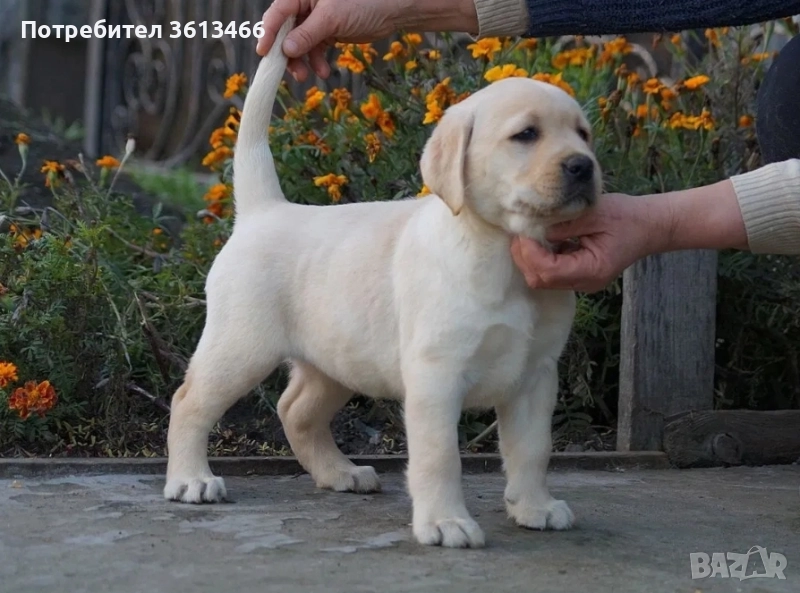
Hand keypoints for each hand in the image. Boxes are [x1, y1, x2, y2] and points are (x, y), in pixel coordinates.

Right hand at [256, 0, 399, 80]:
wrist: (392, 10)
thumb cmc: (364, 3)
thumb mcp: (332, 18)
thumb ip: (307, 34)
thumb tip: (285, 49)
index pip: (278, 13)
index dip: (268, 33)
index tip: (263, 53)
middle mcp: (305, 4)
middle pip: (286, 31)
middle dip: (288, 53)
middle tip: (291, 72)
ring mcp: (316, 19)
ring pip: (299, 43)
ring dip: (303, 61)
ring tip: (309, 76)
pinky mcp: (327, 31)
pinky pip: (314, 48)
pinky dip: (317, 61)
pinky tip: (323, 71)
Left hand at [510, 193, 672, 292]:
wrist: (650, 225)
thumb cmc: (627, 217)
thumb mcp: (596, 213)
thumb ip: (566, 223)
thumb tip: (536, 228)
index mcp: (592, 270)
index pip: (549, 271)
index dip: (530, 252)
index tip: (524, 230)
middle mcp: (584, 282)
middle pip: (540, 279)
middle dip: (524, 256)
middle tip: (520, 230)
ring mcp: (581, 282)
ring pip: (542, 278)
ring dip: (529, 257)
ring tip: (527, 232)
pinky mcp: (577, 274)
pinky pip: (551, 271)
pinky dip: (540, 256)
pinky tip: (541, 237)